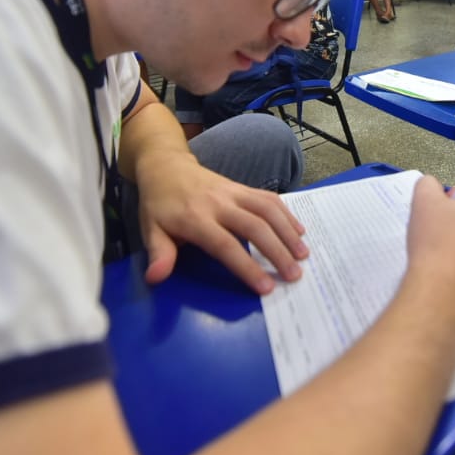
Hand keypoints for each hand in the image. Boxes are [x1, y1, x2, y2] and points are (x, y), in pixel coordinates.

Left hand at [135, 154, 307, 293]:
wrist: (166, 166)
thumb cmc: (159, 205)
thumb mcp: (150, 230)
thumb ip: (159, 254)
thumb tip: (155, 278)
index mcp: (195, 218)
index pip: (225, 245)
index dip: (247, 266)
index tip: (266, 288)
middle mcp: (219, 203)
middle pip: (255, 226)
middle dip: (277, 252)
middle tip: (295, 276)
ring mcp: (234, 192)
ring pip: (268, 209)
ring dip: (288, 232)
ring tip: (304, 255)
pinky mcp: (243, 187)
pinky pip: (269, 198)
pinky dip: (287, 214)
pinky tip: (299, 231)